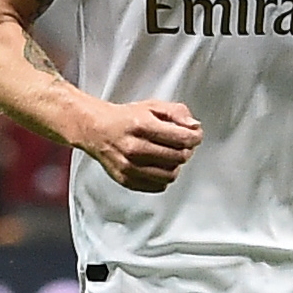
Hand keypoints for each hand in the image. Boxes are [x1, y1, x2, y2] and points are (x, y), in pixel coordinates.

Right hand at [73, 98, 200, 191]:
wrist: (97, 130)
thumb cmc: (125, 119)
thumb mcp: (152, 106)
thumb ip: (177, 112)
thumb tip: (194, 126)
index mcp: (141, 126)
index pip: (181, 138)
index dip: (195, 137)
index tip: (196, 135)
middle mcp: (134, 148)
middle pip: (178, 157)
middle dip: (186, 150)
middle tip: (183, 144)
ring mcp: (129, 167)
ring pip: (170, 174)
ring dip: (175, 165)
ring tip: (170, 155)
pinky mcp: (126, 180)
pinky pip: (158, 186)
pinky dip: (163, 177)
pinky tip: (159, 165)